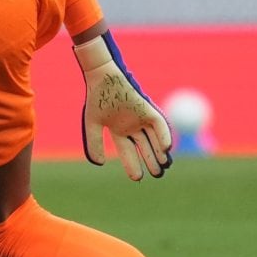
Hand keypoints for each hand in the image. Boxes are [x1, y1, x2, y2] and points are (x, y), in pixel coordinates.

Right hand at [74, 32, 172, 180]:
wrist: (103, 79)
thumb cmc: (96, 100)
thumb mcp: (92, 125)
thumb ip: (94, 144)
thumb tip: (99, 164)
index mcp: (118, 130)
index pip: (127, 151)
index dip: (132, 164)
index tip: (137, 178)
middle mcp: (132, 126)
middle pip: (144, 148)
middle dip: (150, 161)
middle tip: (157, 175)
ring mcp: (142, 119)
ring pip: (153, 139)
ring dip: (159, 153)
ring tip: (164, 166)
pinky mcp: (149, 110)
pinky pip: (159, 125)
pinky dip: (163, 136)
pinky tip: (165, 149)